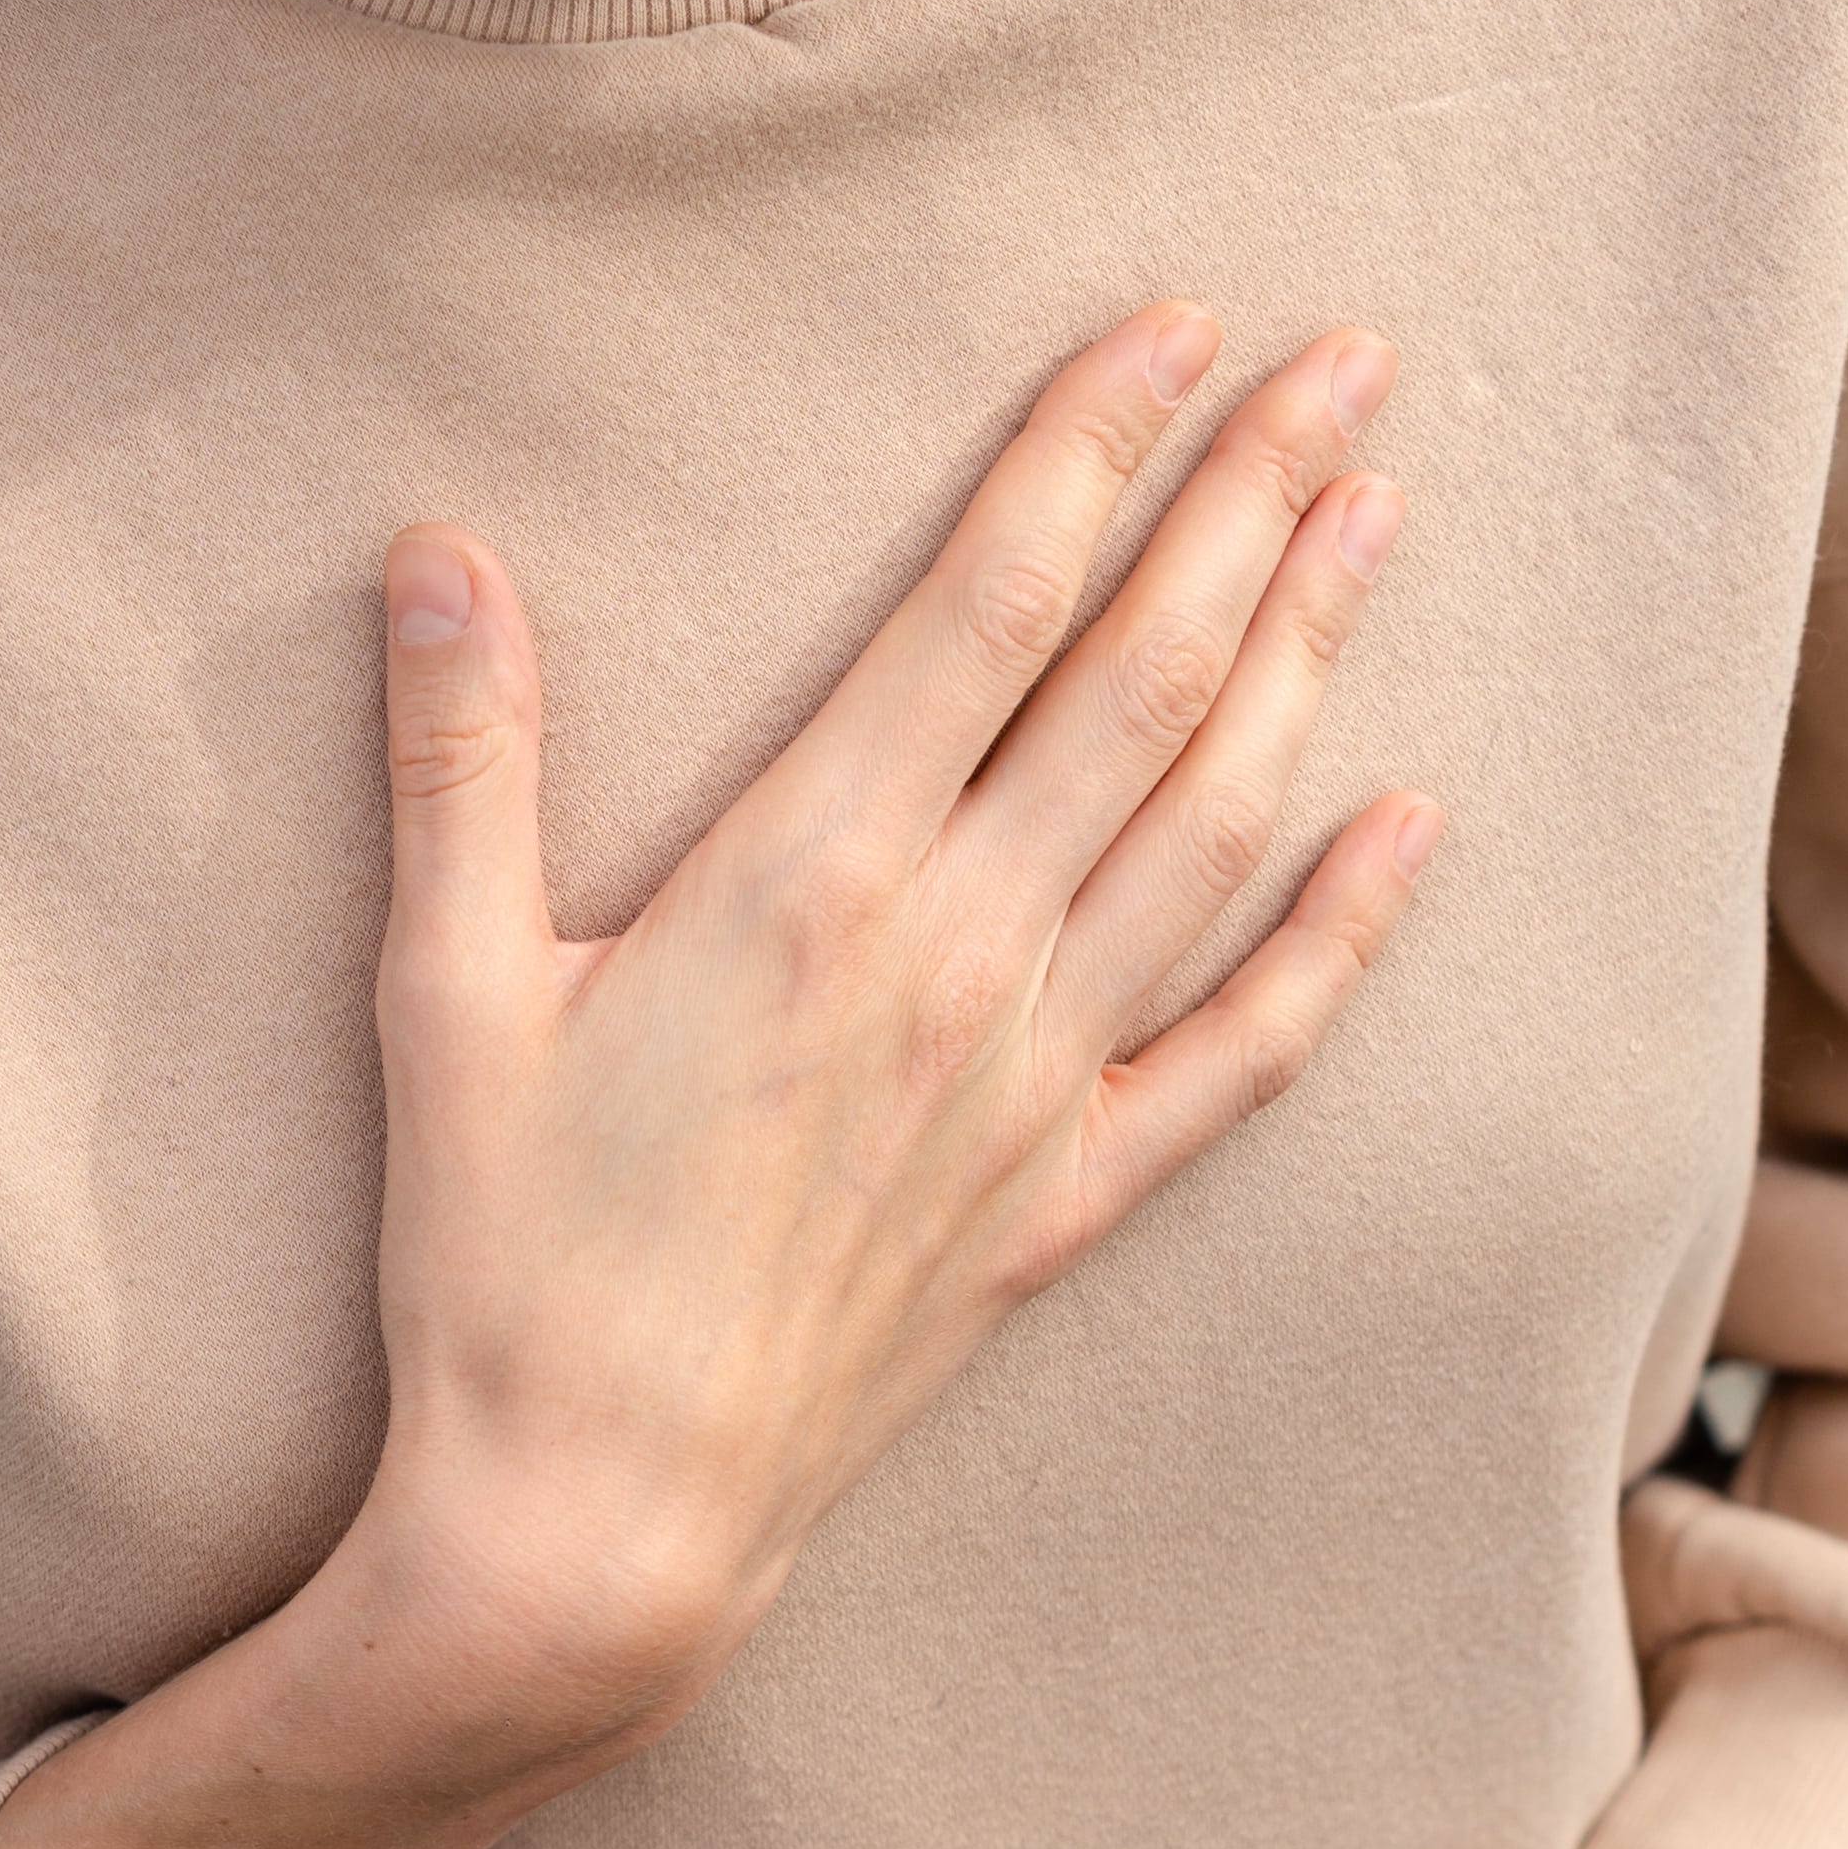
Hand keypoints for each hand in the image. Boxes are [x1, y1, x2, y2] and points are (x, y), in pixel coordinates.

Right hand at [344, 302, 1427, 1728]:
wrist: (598, 1520)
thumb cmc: (502, 1261)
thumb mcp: (444, 997)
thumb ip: (460, 765)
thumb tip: (439, 556)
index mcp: (808, 875)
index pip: (990, 605)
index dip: (1092, 449)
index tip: (1179, 328)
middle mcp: (958, 955)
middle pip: (1143, 678)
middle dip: (1252, 501)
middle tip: (1351, 363)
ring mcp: (1033, 1081)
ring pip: (1215, 824)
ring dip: (1307, 656)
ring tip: (1376, 516)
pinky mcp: (1060, 1198)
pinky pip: (1244, 1049)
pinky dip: (1339, 933)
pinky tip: (1408, 830)